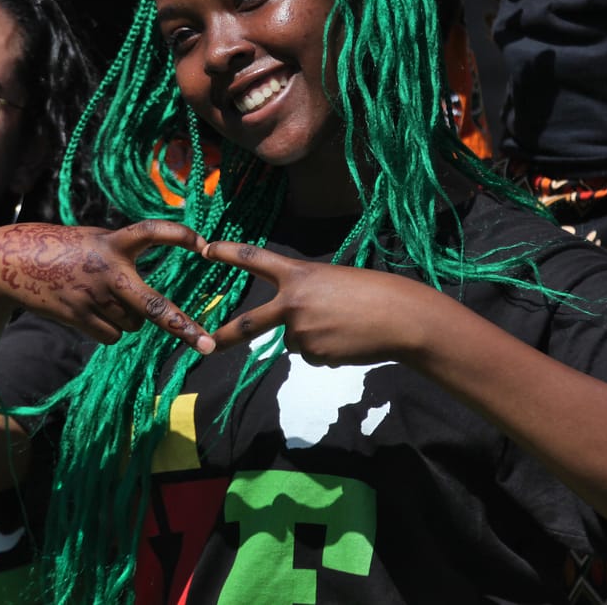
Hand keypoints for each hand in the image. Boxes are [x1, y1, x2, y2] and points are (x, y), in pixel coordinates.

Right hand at [0, 221, 214, 352]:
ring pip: (133, 324)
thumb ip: (120, 255)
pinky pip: (112, 335)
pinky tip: (88, 312)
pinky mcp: (77, 316)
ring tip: (101, 298)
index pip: (152, 232)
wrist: (6, 262)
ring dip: (128, 318)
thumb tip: (143, 299)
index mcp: (113, 242)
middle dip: (182, 326)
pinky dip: (108, 330)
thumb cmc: (58, 248)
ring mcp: (92, 297)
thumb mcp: (92, 239)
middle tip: (208, 344)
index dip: (178, 235)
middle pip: (153, 305)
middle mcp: (108, 271)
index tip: (204, 243)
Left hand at [204, 241, 429, 365]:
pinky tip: (348, 341)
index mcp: (298, 274)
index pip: (255, 258)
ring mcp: (301, 331)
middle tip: (206, 345)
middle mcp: (292, 302)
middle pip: (248, 324)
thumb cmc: (374, 293)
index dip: (228, 253)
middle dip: (225, 337)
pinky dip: (328, 352)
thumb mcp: (333, 281)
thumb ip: (306, 296)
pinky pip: (313, 357)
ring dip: (313, 338)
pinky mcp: (314, 355)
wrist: (401, 318)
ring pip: (294, 341)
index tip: (205, 249)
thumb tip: (293, 330)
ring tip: (344, 326)